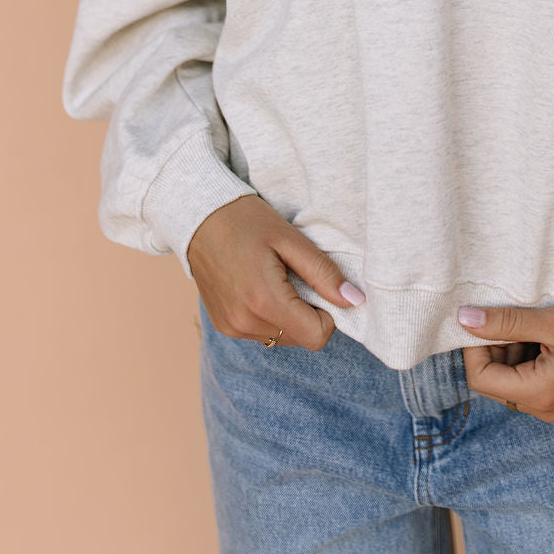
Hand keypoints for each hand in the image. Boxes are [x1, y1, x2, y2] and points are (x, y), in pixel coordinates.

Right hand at [187, 194, 365, 349]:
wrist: (198, 216)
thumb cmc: (246, 220)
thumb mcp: (290, 239)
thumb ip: (323, 273)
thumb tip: (356, 300)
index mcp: (264, 301)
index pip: (317, 337)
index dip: (328, 314)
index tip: (318, 285)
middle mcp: (245, 323)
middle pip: (300, 338)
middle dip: (307, 312)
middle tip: (293, 274)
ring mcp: (231, 328)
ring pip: (282, 338)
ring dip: (289, 315)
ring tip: (274, 277)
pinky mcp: (224, 327)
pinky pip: (262, 333)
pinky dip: (270, 315)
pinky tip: (258, 285)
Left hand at [458, 295, 553, 421]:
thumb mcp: (552, 321)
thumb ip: (505, 322)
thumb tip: (463, 319)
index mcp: (540, 396)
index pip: (481, 378)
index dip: (473, 347)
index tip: (481, 317)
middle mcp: (545, 409)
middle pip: (495, 380)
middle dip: (493, 346)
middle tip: (508, 315)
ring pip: (512, 377)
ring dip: (511, 348)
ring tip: (530, 320)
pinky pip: (531, 377)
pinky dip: (527, 353)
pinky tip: (542, 331)